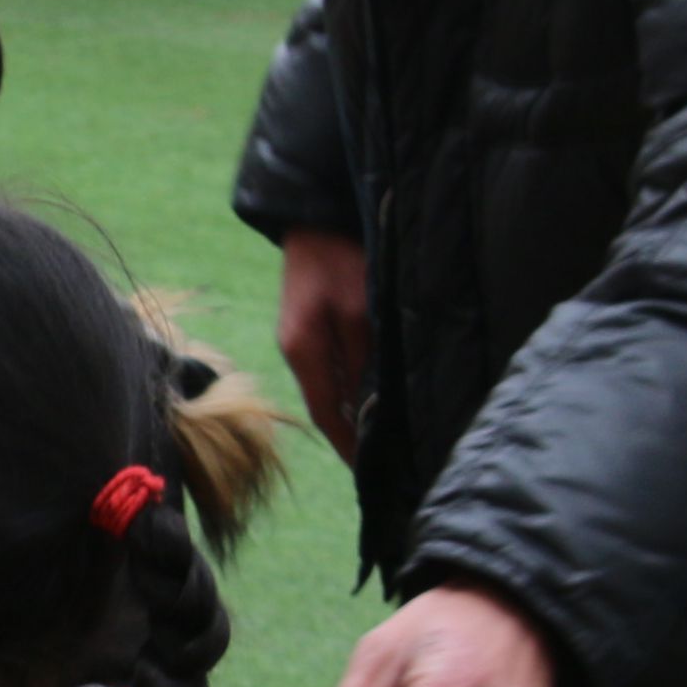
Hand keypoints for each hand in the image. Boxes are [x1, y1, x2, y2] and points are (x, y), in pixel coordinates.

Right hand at [278, 229, 370, 457]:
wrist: (316, 213)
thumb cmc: (340, 256)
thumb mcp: (359, 309)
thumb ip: (365, 358)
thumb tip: (372, 405)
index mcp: (302, 351)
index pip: (328, 414)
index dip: (350, 445)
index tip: (372, 473)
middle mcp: (297, 350)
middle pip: (329, 405)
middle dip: (355, 433)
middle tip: (389, 460)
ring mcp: (302, 337)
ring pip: (334, 386)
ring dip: (356, 408)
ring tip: (386, 433)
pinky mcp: (313, 324)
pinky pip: (336, 366)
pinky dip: (355, 384)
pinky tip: (376, 391)